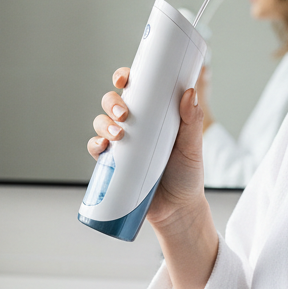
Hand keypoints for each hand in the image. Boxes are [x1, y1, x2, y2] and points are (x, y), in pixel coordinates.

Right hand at [88, 66, 217, 288]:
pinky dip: (95, 145)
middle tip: (125, 114)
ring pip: (101, 123)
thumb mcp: (192, 147)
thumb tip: (189, 93)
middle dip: (112, 103)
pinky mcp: (112, 165)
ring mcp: (121, 145)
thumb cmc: (187, 175)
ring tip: (118, 136)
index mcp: (152, 114)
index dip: (124, 77)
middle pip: (112, 102)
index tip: (125, 78)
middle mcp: (134, 126)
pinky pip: (96, 149)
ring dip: (103, 124)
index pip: (135, 88)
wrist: (178, 210)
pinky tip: (102, 148)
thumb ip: (192, 121)